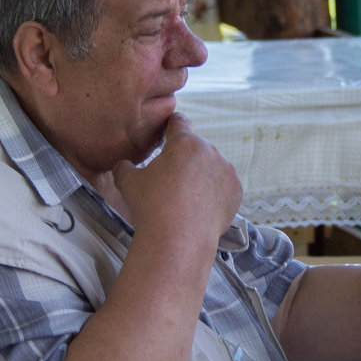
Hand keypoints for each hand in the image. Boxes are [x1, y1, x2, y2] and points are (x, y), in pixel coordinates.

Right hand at [113, 113, 241, 249]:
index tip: (169, 133)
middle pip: (196, 148)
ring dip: (201, 176)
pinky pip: (224, 186)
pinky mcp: (237, 190)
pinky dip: (215, 193)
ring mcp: (227, 170)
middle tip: (172, 182)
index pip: (179, 121)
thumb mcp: (128, 183)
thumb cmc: (152, 207)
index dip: (172, 126)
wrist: (179, 239)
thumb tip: (124, 166)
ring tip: (186, 199)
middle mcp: (210, 151)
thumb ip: (124, 167)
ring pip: (211, 167)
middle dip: (185, 160)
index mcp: (184, 142)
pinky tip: (200, 208)